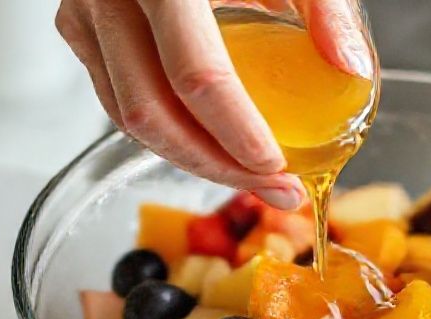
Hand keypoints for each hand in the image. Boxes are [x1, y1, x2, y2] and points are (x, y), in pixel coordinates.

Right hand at [56, 0, 370, 209]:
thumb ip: (323, 6)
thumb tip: (352, 67)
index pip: (195, 75)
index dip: (235, 132)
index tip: (277, 166)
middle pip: (152, 114)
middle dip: (216, 166)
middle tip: (274, 189)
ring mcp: (84, 16)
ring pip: (128, 119)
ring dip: (191, 160)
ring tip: (250, 177)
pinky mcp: (78, 30)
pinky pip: (117, 101)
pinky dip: (167, 132)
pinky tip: (212, 146)